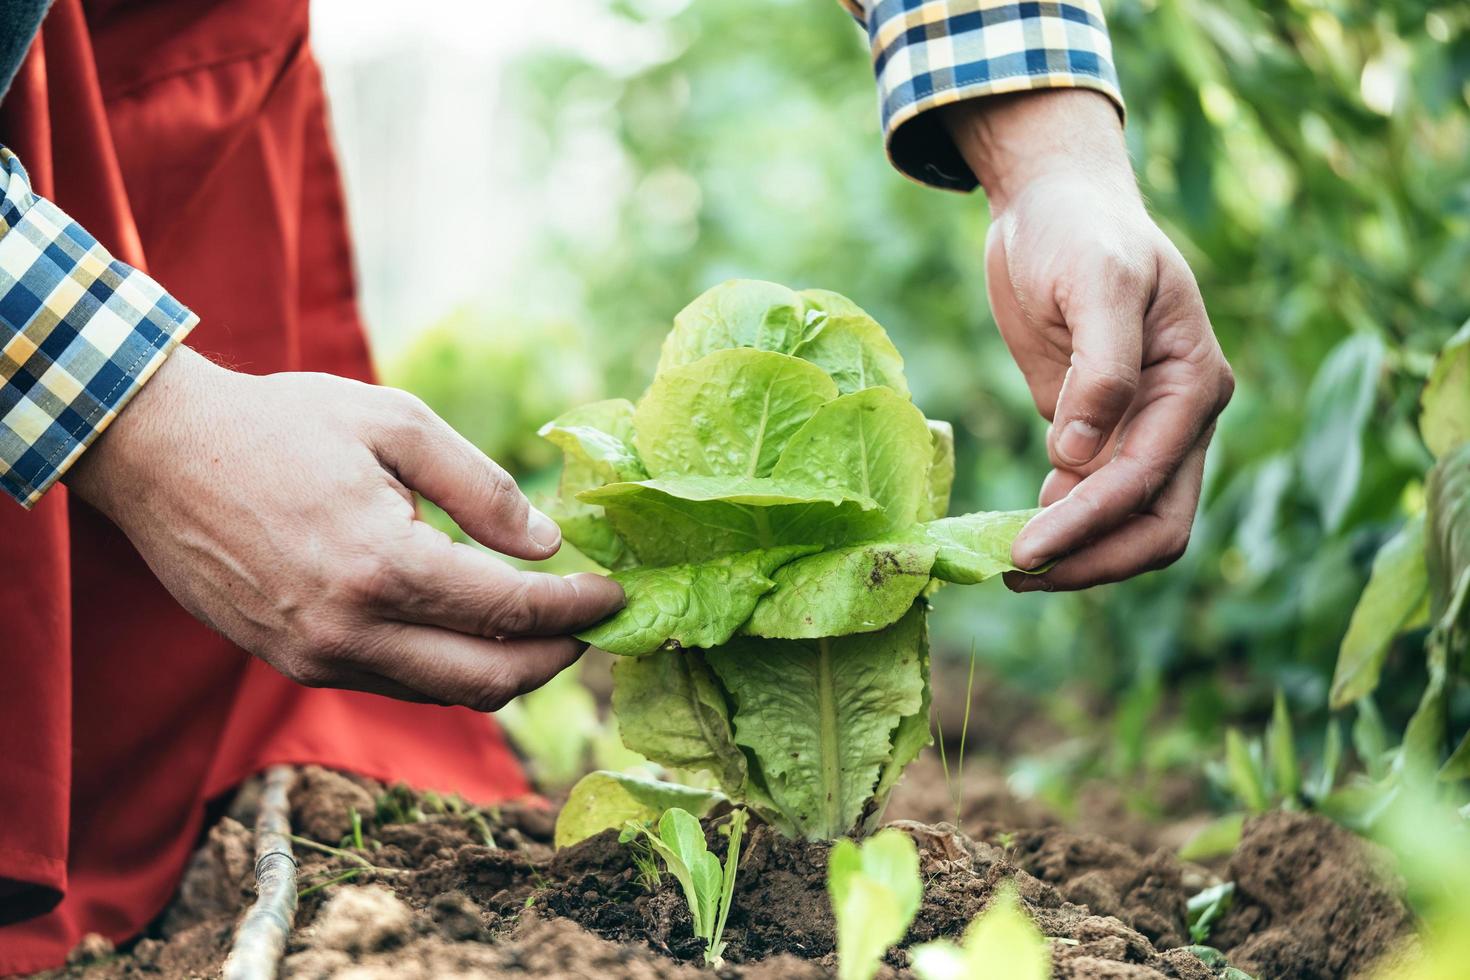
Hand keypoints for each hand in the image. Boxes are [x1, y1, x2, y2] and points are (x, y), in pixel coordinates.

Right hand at [66, 347, 623, 708]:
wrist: (161, 454)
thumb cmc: (282, 425)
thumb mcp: (395, 425)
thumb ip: (482, 489)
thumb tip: (548, 547)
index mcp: (382, 567)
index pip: (510, 612)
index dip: (577, 609)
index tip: (618, 595)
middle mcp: (350, 633)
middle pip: (489, 680)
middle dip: (556, 657)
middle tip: (594, 623)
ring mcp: (318, 660)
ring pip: (445, 694)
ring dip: (507, 671)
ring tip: (545, 627)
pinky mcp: (294, 665)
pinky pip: (397, 686)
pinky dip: (450, 669)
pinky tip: (473, 630)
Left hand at [943, 91, 1233, 590]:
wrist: (1054, 206)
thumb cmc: (1080, 231)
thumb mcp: (1096, 280)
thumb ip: (1100, 369)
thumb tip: (1078, 457)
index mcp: (1194, 384)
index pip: (1145, 481)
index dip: (1086, 523)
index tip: (1023, 549)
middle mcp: (1180, 418)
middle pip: (1155, 527)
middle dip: (1091, 560)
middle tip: (1016, 573)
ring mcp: (1143, 431)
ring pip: (1128, 526)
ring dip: (1077, 555)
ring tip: (1008, 565)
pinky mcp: (1100, 434)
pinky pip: (1092, 501)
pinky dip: (1062, 527)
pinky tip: (1015, 530)